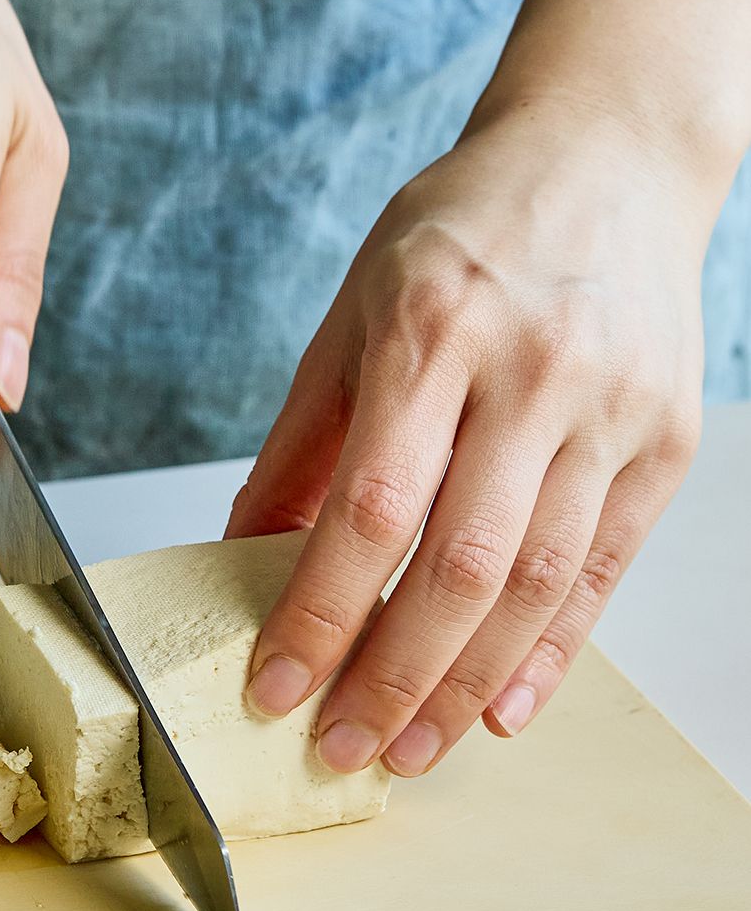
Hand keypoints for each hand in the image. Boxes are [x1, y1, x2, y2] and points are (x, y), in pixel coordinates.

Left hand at [228, 102, 706, 776]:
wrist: (607, 159)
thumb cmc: (462, 234)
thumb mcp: (354, 318)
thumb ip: (302, 445)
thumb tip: (245, 552)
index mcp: (433, 332)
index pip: (370, 510)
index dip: (319, 614)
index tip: (275, 686)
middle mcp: (532, 373)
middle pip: (459, 566)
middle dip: (393, 678)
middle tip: (341, 748)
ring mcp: (611, 409)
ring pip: (536, 584)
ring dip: (466, 687)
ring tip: (409, 752)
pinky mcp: (664, 440)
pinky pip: (603, 570)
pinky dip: (551, 653)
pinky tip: (500, 710)